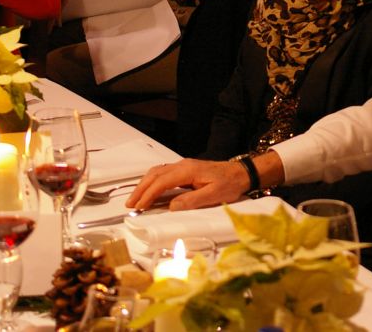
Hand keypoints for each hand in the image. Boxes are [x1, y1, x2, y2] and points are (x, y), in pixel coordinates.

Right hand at [127, 158, 249, 210]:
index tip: (139, 207)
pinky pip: (163, 173)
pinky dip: (152, 182)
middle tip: (130, 205)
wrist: (241, 173)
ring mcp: (183, 166)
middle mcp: (182, 165)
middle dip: (141, 189)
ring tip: (136, 200)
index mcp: (188, 170)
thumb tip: (170, 206)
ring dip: (144, 185)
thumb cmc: (229, 184)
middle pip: (155, 174)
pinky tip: (148, 191)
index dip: (148, 194)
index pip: (162, 181)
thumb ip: (192, 200)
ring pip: (157, 172)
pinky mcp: (185, 170)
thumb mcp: (213, 195)